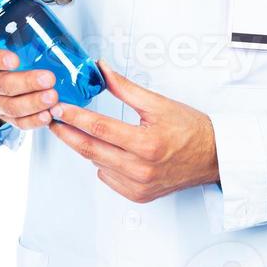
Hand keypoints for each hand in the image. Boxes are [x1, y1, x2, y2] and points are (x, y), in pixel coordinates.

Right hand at [0, 0, 58, 129]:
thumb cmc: (1, 43)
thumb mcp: (8, 20)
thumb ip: (21, 0)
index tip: (13, 59)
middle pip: (2, 86)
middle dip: (25, 84)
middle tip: (47, 79)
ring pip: (10, 107)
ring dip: (32, 105)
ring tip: (53, 98)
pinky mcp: (7, 114)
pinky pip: (18, 122)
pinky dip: (33, 122)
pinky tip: (48, 116)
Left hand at [48, 59, 219, 202]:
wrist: (213, 156)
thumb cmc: (191, 128)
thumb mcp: (158, 102)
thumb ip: (125, 87)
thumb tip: (102, 70)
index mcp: (146, 142)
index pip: (99, 127)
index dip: (75, 117)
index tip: (59, 108)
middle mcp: (141, 168)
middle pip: (91, 149)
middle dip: (67, 133)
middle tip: (53, 120)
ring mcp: (139, 186)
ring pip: (97, 164)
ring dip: (84, 146)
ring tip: (75, 130)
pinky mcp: (138, 196)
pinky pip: (109, 178)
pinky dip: (103, 163)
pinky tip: (107, 150)